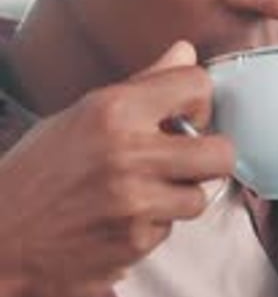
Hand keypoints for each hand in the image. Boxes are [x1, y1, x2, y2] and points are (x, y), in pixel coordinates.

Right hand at [0, 41, 234, 296]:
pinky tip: (119, 219)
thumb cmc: (36, 171)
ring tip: (146, 191)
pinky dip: (151, 226)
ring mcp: (134, 203)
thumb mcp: (82, 113)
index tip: (182, 116)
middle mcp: (129, 153)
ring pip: (199, 197)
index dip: (197, 101)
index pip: (196, 84)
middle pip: (221, 152)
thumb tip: (186, 51)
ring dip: (179, 195)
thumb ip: (143, 84)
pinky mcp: (134, 245)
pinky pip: (168, 231)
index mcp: (114, 109)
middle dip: (210, 155)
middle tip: (188, 158)